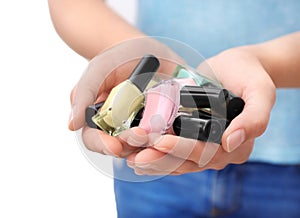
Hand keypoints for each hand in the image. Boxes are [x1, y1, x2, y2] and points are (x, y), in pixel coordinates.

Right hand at [68, 37, 181, 156]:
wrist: (145, 49)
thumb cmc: (117, 59)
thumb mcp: (98, 70)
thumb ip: (83, 94)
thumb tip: (71, 125)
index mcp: (101, 118)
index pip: (96, 140)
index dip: (103, 146)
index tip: (115, 145)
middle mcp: (121, 127)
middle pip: (122, 147)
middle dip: (129, 144)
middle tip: (139, 134)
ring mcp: (144, 126)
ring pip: (144, 146)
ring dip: (148, 144)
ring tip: (154, 133)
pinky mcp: (165, 122)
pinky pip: (166, 136)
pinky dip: (168, 138)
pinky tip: (171, 132)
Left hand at [125, 47, 275, 174]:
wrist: (238, 67)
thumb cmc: (250, 77)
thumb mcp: (261, 92)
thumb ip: (254, 118)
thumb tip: (230, 142)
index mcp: (237, 145)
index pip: (207, 154)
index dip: (183, 150)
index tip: (161, 141)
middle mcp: (219, 151)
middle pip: (187, 162)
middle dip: (160, 160)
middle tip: (136, 157)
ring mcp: (203, 146)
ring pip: (177, 161)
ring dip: (154, 161)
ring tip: (131, 158)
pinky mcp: (191, 138)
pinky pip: (173, 152)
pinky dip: (156, 154)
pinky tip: (138, 154)